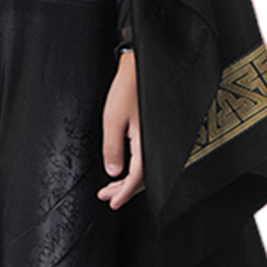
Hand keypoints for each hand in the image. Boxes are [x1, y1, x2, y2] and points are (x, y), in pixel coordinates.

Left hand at [97, 51, 144, 209]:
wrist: (143, 64)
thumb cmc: (129, 87)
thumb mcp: (112, 119)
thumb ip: (112, 148)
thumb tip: (113, 172)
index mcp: (149, 142)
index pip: (138, 178)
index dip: (124, 193)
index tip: (112, 202)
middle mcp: (159, 143)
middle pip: (145, 177)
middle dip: (124, 190)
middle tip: (107, 195)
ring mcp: (160, 138)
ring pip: (148, 168)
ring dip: (130, 180)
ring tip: (112, 186)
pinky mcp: (158, 131)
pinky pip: (150, 157)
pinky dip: (137, 167)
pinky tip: (125, 167)